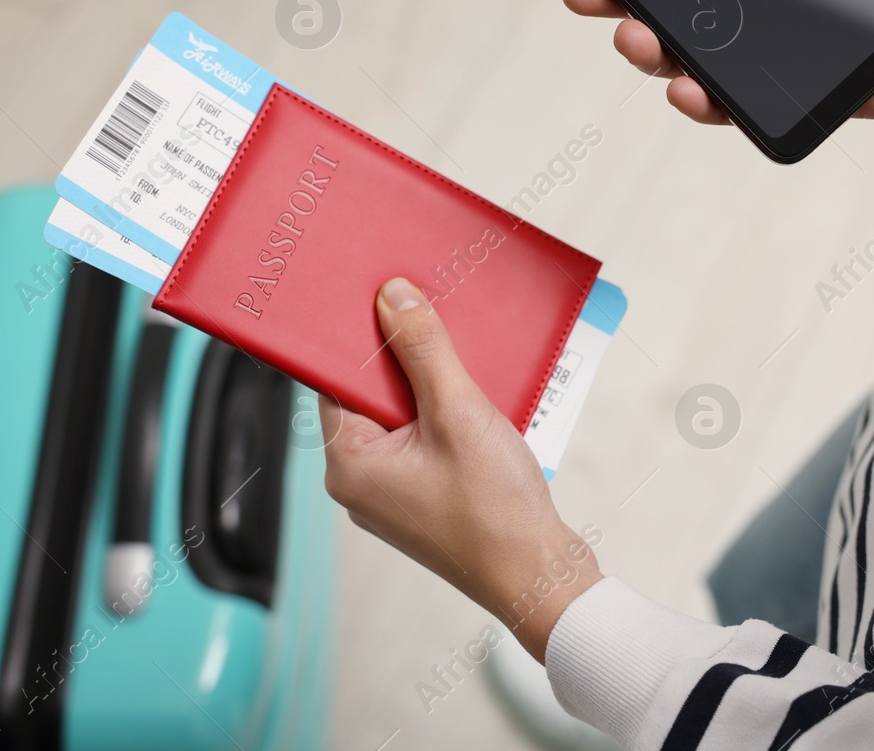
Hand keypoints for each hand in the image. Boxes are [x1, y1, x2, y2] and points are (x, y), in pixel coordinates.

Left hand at [319, 278, 602, 662]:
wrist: (540, 579)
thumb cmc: (495, 512)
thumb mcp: (458, 413)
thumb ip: (422, 350)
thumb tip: (392, 298)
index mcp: (350, 465)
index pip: (333, 381)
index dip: (356, 337)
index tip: (374, 296)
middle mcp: (362, 482)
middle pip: (369, 395)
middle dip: (401, 356)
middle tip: (426, 312)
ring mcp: (394, 494)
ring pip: (402, 415)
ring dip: (430, 383)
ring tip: (459, 352)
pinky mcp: (426, 499)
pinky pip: (425, 439)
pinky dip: (446, 413)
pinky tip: (477, 394)